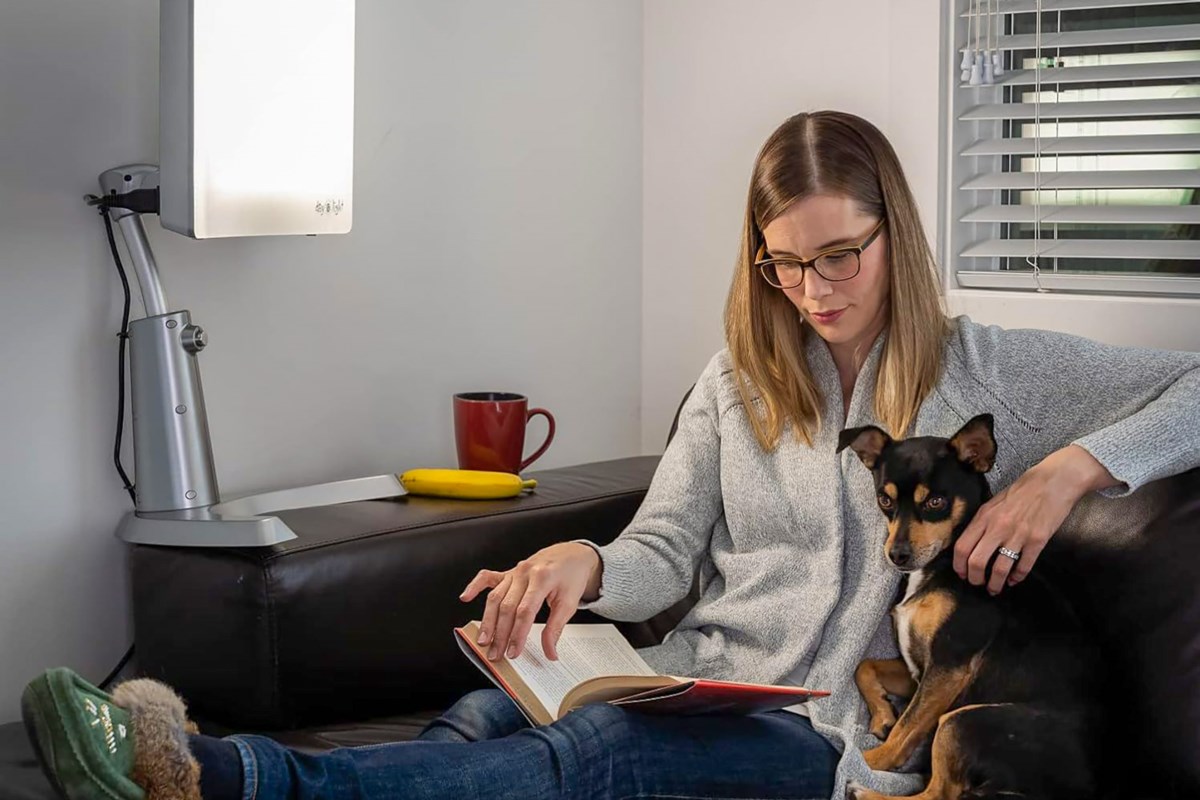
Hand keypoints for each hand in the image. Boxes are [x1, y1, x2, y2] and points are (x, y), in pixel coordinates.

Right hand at [459, 542, 601, 661]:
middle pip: (507, 606)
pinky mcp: (508, 572)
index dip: (518, 634)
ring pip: (495, 597)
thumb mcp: (570, 603)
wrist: (572, 554)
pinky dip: (475, 586)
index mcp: (542, 578)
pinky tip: (466, 597)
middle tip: (496, 653)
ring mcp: (514, 571)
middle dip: (500, 633)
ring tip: (483, 640)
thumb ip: (556, 628)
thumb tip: (550, 652)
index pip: (525, 611)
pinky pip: (487, 577)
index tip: (513, 652)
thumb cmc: (572, 576)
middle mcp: (525, 572)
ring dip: (488, 621)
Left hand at [953, 445, 1116, 594]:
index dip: (959, 564)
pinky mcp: (1038, 541)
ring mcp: (1018, 535)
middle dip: (974, 578)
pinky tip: (1014, 580)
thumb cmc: (1023, 490)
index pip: (962, 546)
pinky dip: (1017, 577)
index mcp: (984, 516)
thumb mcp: (995, 502)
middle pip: (976, 561)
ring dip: (995, 583)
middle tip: (977, 584)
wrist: (1054, 481)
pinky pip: (1023, 566)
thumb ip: (983, 521)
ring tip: (994, 588)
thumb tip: (972, 542)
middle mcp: (998, 527)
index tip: (961, 573)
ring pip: (1000, 568)